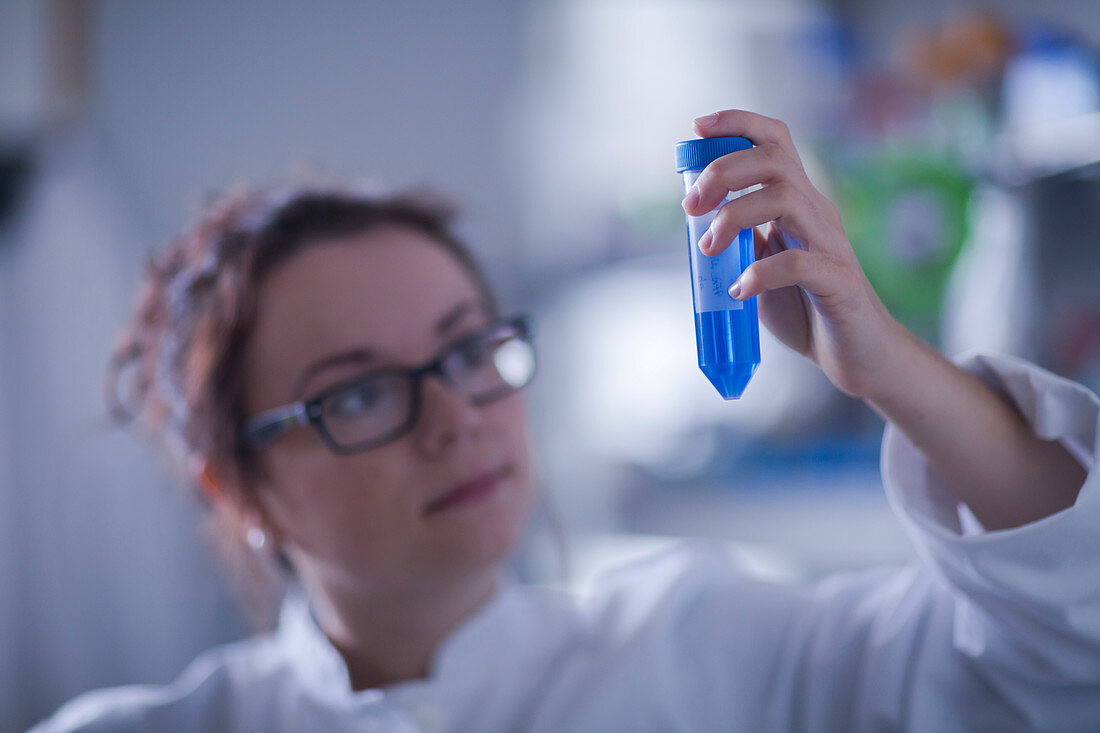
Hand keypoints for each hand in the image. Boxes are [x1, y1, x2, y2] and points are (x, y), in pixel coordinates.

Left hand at [682, 109, 900, 398]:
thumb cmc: (805, 308)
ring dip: (735, 216)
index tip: (697, 128)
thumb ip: (739, 237)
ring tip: (710, 248)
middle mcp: (817, 213)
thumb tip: (695, 215)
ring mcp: (831, 245)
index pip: (774, 141)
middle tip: (691, 206)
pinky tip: (739, 290)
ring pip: (786, 198)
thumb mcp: (761, 264)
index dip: (738, 122)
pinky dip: (760, 273)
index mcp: (798, 203)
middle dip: (724, 172)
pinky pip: (799, 264)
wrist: (857, 355)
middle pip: (774, 161)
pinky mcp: (838, 284)